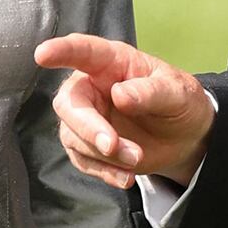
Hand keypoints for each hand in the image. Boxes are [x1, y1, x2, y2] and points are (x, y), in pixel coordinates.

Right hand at [35, 33, 212, 190]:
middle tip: (114, 146)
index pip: (84, 51)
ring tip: (136, 159)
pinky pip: (82, 160)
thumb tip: (120, 95)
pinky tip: (125, 177)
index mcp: (113, 61)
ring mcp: (88, 116)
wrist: (185, 137)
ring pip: (74, 136)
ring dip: (103, 154)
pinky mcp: (88, 144)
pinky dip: (103, 171)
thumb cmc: (179, 102)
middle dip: (89, 128)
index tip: (42, 55)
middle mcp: (92, 86)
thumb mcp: (177, 93)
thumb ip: (151, 92)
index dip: (62, 50)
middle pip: (69, 103)